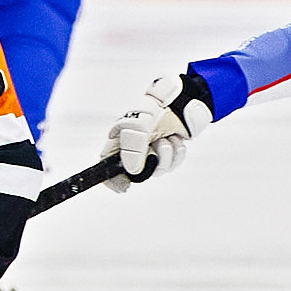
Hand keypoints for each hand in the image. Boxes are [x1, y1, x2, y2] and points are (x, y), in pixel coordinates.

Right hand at [100, 71, 213, 191]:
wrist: (184, 103)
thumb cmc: (157, 109)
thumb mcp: (139, 127)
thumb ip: (132, 149)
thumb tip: (132, 172)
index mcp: (120, 138)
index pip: (106, 163)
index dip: (112, 178)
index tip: (124, 187)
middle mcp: (134, 146)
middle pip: (136, 171)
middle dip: (151, 161)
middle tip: (156, 145)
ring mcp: (151, 150)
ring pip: (157, 169)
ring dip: (166, 154)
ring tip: (168, 138)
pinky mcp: (167, 152)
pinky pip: (171, 165)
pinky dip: (176, 153)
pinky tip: (176, 139)